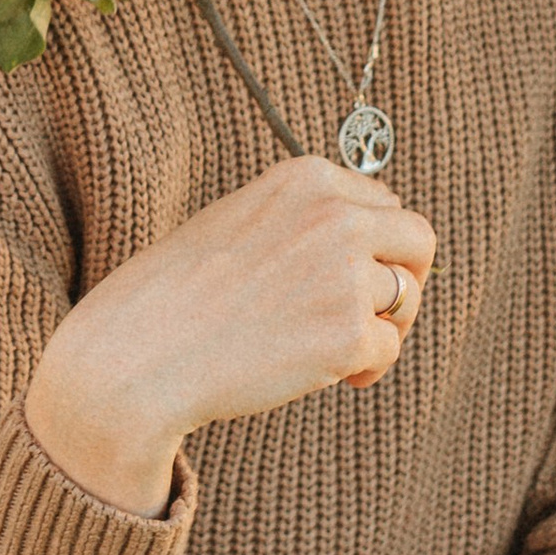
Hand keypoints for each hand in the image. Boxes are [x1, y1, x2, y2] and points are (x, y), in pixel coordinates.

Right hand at [26, 153, 435, 513]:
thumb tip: (371, 247)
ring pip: (408, 298)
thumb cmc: (177, 296)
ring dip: (383, 327)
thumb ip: (304, 222)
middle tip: (375, 317)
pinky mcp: (348, 333)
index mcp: (305, 178)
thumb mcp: (241, 223)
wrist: (136, 355)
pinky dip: (365, 368)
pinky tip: (323, 376)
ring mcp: (344, 273)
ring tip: (336, 352)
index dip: (375, 248)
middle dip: (406, 280)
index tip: (348, 279)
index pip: (384, 203)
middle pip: (419, 240)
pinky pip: (388, 349)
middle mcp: (333, 215)